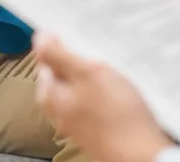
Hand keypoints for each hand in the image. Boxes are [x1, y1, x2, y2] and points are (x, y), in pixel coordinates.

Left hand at [33, 34, 173, 161]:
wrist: (141, 154)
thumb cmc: (115, 112)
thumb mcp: (86, 73)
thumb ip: (59, 55)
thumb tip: (38, 36)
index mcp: (50, 97)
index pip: (45, 61)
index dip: (59, 43)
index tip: (77, 30)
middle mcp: (59, 112)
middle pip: (63, 75)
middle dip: (78, 59)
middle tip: (97, 45)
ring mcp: (78, 123)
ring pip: (81, 88)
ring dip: (93, 74)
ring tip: (112, 63)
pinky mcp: (97, 129)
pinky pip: (95, 101)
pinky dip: (104, 90)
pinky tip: (120, 86)